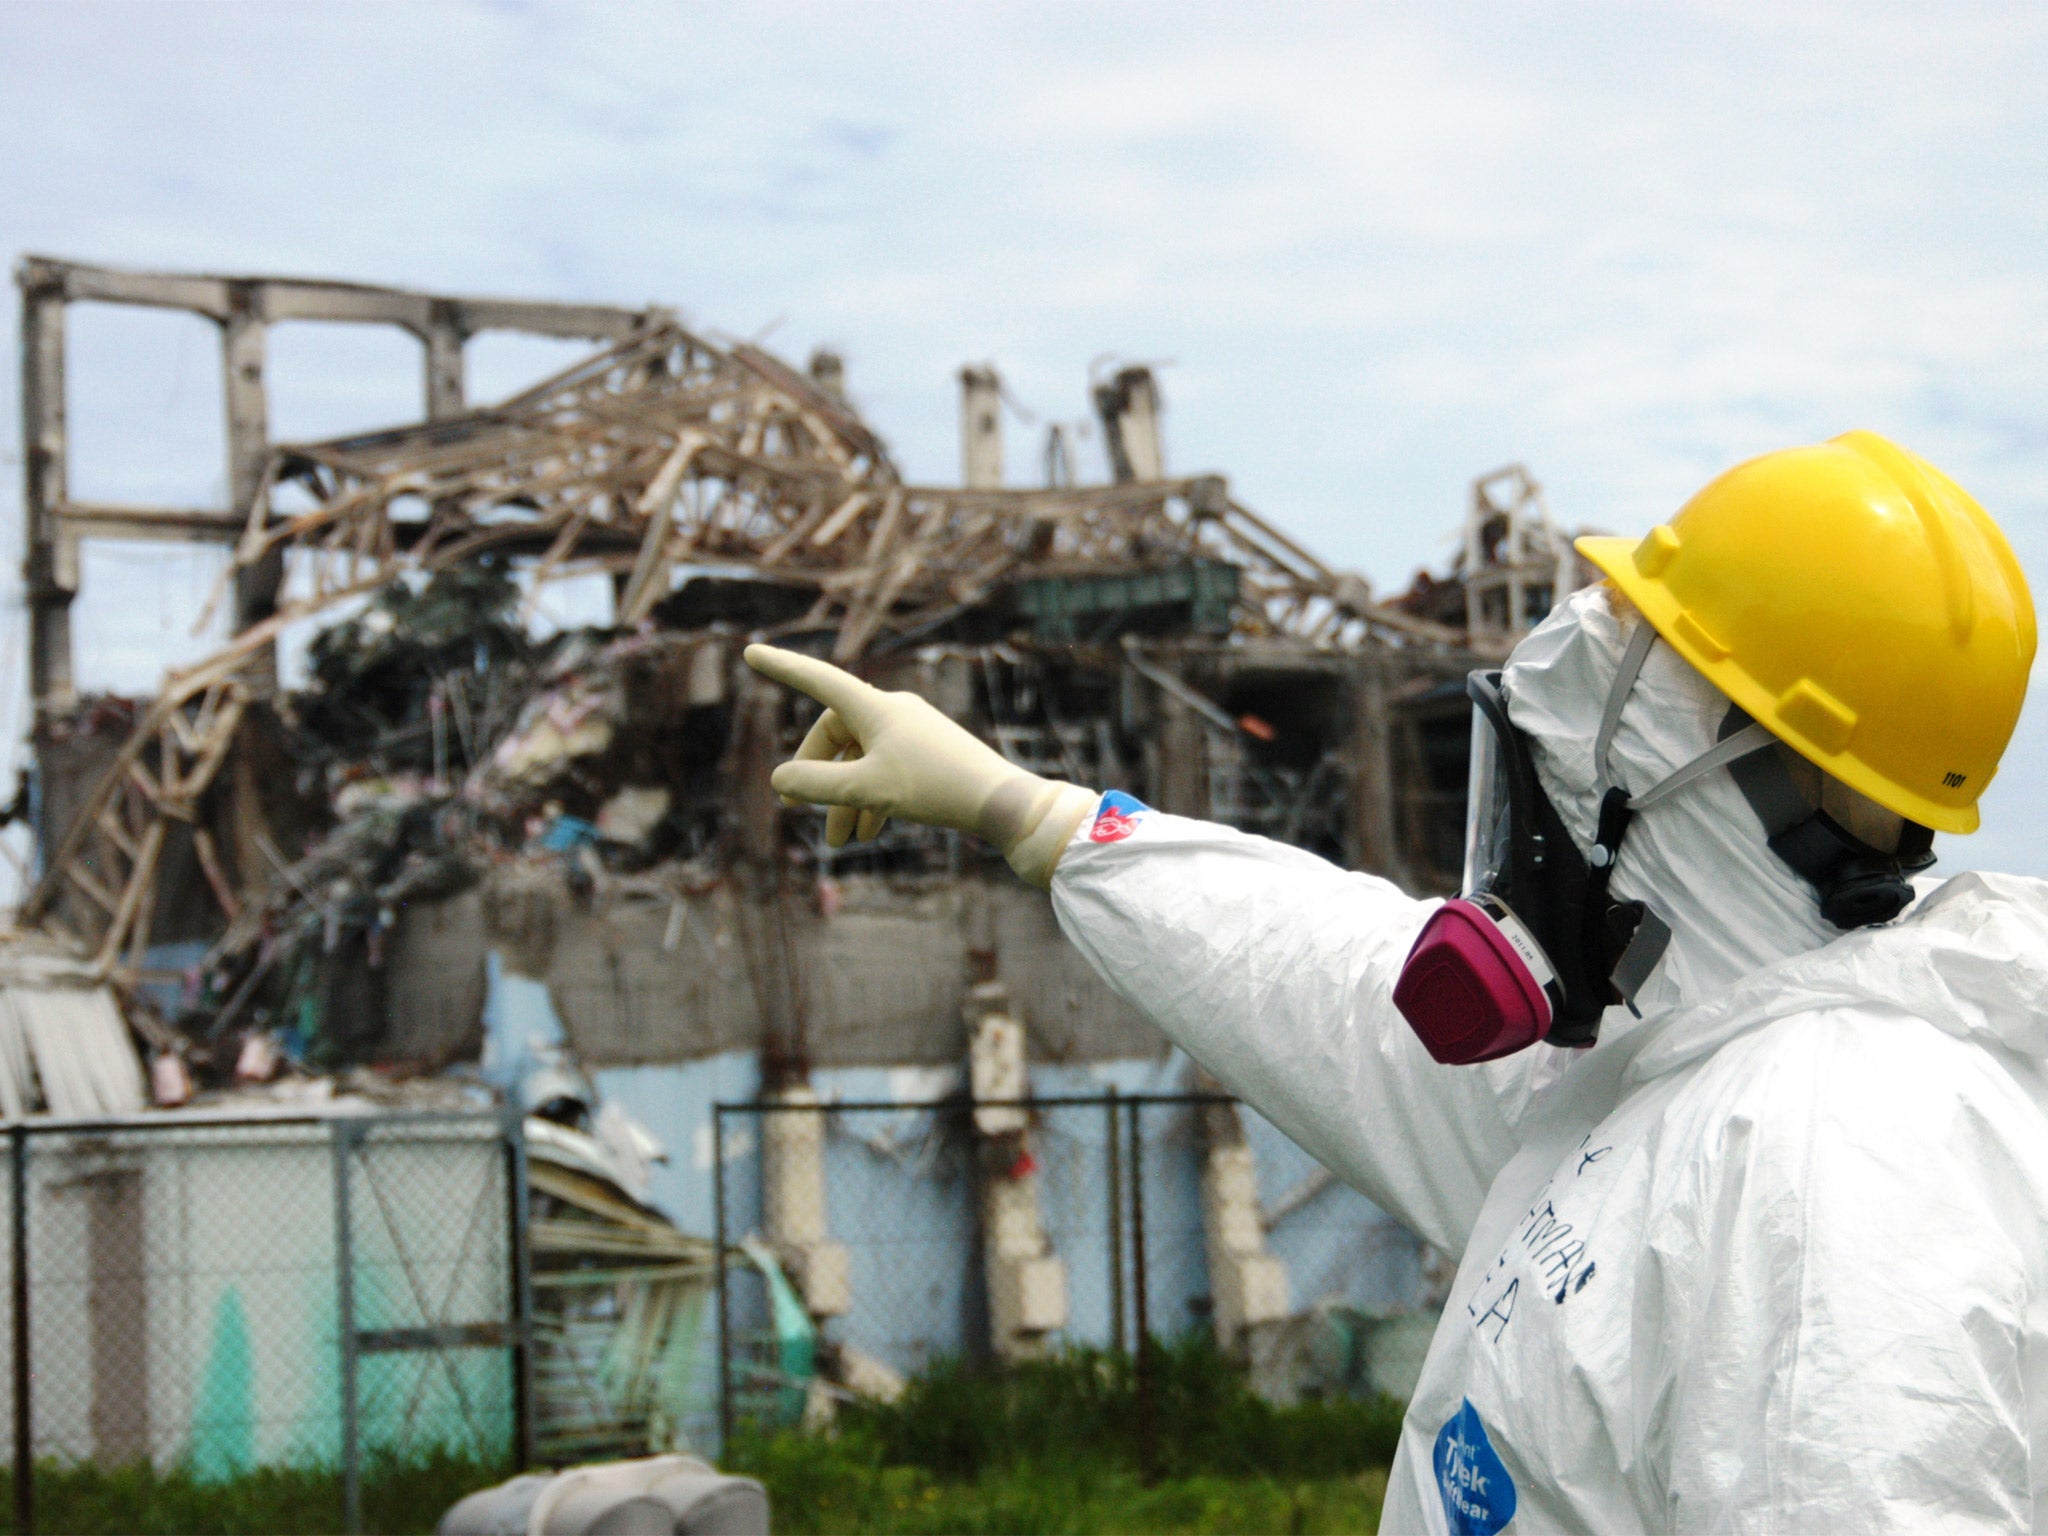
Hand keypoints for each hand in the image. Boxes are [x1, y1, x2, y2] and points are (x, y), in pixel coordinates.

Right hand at [743, 644, 1097, 886]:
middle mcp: (893, 711)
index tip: (751, 652)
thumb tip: (779, 779)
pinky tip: (869, 833)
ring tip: (840, 843)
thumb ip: (817, 786)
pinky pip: (886, 770)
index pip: (817, 680)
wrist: (1001, 802)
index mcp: (874, 707)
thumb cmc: (934, 788)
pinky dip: (871, 798)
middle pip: (836, 735)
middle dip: (817, 776)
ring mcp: (913, 731)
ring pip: (862, 760)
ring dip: (845, 799)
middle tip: (797, 811)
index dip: (782, 668)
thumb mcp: (867, 790)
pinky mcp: (930, 753)